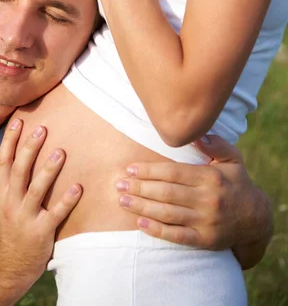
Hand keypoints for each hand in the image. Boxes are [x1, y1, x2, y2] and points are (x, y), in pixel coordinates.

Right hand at [0, 118, 81, 292]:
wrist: (8, 267)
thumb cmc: (6, 229)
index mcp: (1, 193)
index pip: (3, 162)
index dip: (10, 141)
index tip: (18, 121)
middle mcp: (10, 202)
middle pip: (18, 170)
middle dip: (29, 148)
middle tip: (41, 127)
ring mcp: (25, 217)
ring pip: (35, 190)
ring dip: (48, 171)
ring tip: (61, 152)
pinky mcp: (41, 232)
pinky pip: (54, 214)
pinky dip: (66, 201)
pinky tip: (77, 188)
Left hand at [117, 135, 270, 260]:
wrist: (255, 219)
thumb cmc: (237, 183)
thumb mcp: (233, 159)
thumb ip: (216, 144)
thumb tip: (197, 134)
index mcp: (210, 178)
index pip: (173, 173)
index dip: (150, 170)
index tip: (130, 169)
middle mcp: (207, 200)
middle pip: (166, 193)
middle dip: (140, 188)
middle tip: (119, 184)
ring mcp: (206, 222)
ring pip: (168, 214)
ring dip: (142, 207)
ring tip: (122, 200)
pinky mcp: (204, 240)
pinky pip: (176, 236)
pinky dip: (157, 230)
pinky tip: (140, 223)